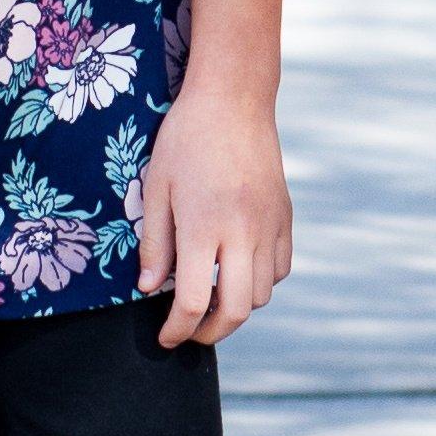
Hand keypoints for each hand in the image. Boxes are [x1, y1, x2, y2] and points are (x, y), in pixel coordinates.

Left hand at [138, 83, 292, 347]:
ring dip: (237, 306)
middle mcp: (243, 231)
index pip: (194, 302)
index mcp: (204, 226)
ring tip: (212, 297)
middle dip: (210, 334)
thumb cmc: (186, 139)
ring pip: (263, 293)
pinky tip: (239, 268)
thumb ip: (154, 244)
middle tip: (189, 331)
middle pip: (237, 310)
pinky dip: (262, 281)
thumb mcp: (156, 188)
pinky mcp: (285, 214)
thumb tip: (150, 290)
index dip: (177, 331)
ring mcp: (270, 223)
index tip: (165, 337)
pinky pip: (281, 266)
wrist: (235, 98)